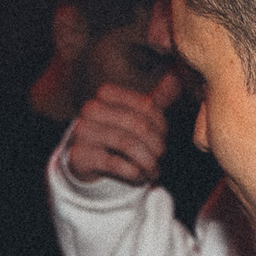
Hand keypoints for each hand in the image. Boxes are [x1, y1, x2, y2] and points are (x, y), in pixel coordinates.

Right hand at [64, 76, 182, 185]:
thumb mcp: (134, 115)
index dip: (161, 126)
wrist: (84, 158)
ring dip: (147, 162)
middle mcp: (91, 109)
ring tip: (152, 170)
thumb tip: (176, 78)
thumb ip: (154, 100)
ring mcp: (82, 131)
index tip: (163, 138)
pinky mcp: (79, 155)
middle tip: (160, 157)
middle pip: (139, 125)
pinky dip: (133, 173)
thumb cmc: (115, 133)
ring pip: (127, 144)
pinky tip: (139, 176)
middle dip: (156, 146)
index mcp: (106, 94)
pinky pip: (114, 163)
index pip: (147, 106)